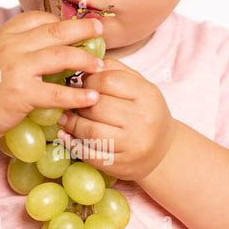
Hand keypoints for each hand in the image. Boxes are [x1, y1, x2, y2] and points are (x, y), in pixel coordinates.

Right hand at [0, 11, 105, 143]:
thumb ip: (13, 46)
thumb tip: (40, 41)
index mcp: (3, 35)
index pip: (37, 17)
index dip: (60, 20)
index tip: (77, 25)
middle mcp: (10, 47)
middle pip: (55, 31)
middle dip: (82, 29)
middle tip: (100, 30)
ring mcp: (16, 69)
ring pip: (60, 57)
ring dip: (85, 60)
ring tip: (100, 65)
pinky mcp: (22, 94)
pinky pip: (57, 92)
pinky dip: (77, 95)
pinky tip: (92, 97)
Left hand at [57, 57, 177, 181]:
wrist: (163, 150)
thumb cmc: (145, 113)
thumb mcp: (140, 87)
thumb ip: (116, 71)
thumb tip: (86, 63)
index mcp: (147, 95)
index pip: (108, 80)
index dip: (89, 81)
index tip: (82, 84)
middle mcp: (142, 119)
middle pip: (97, 106)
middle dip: (78, 103)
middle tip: (70, 102)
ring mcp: (132, 144)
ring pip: (90, 131)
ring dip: (72, 124)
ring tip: (65, 118)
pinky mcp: (121, 165)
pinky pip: (90, 154)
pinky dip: (73, 145)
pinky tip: (66, 137)